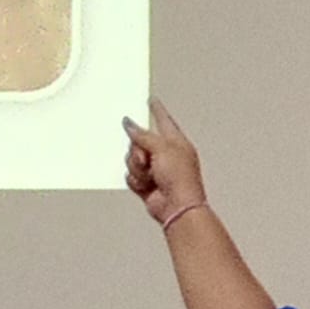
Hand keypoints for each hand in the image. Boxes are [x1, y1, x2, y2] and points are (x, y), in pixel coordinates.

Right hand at [122, 98, 205, 224]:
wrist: (178, 208)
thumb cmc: (180, 179)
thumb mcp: (161, 148)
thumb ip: (143, 135)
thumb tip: (130, 124)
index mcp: (176, 142)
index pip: (164, 120)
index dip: (157, 110)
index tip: (151, 100)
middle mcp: (166, 155)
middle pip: (140, 141)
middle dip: (138, 151)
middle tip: (145, 160)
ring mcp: (156, 171)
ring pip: (132, 160)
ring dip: (137, 168)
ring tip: (150, 177)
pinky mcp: (147, 185)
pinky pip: (131, 176)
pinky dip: (136, 181)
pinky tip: (146, 186)